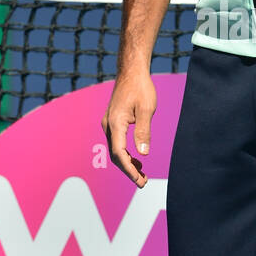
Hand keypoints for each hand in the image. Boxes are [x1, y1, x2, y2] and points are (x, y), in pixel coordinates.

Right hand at [103, 69, 156, 187]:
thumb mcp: (146, 109)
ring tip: (142, 174)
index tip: (139, 180)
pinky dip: (126, 154)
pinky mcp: (113, 122)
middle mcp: (108, 125)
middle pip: (115, 155)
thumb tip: (143, 154)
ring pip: (115, 150)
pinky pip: (116, 143)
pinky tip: (137, 160)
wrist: (131, 72)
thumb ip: (143, 132)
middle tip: (143, 183)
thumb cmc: (140, 88)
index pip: (119, 153)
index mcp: (115, 123)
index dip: (128, 169)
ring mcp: (109, 124)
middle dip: (128, 171)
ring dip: (127, 164)